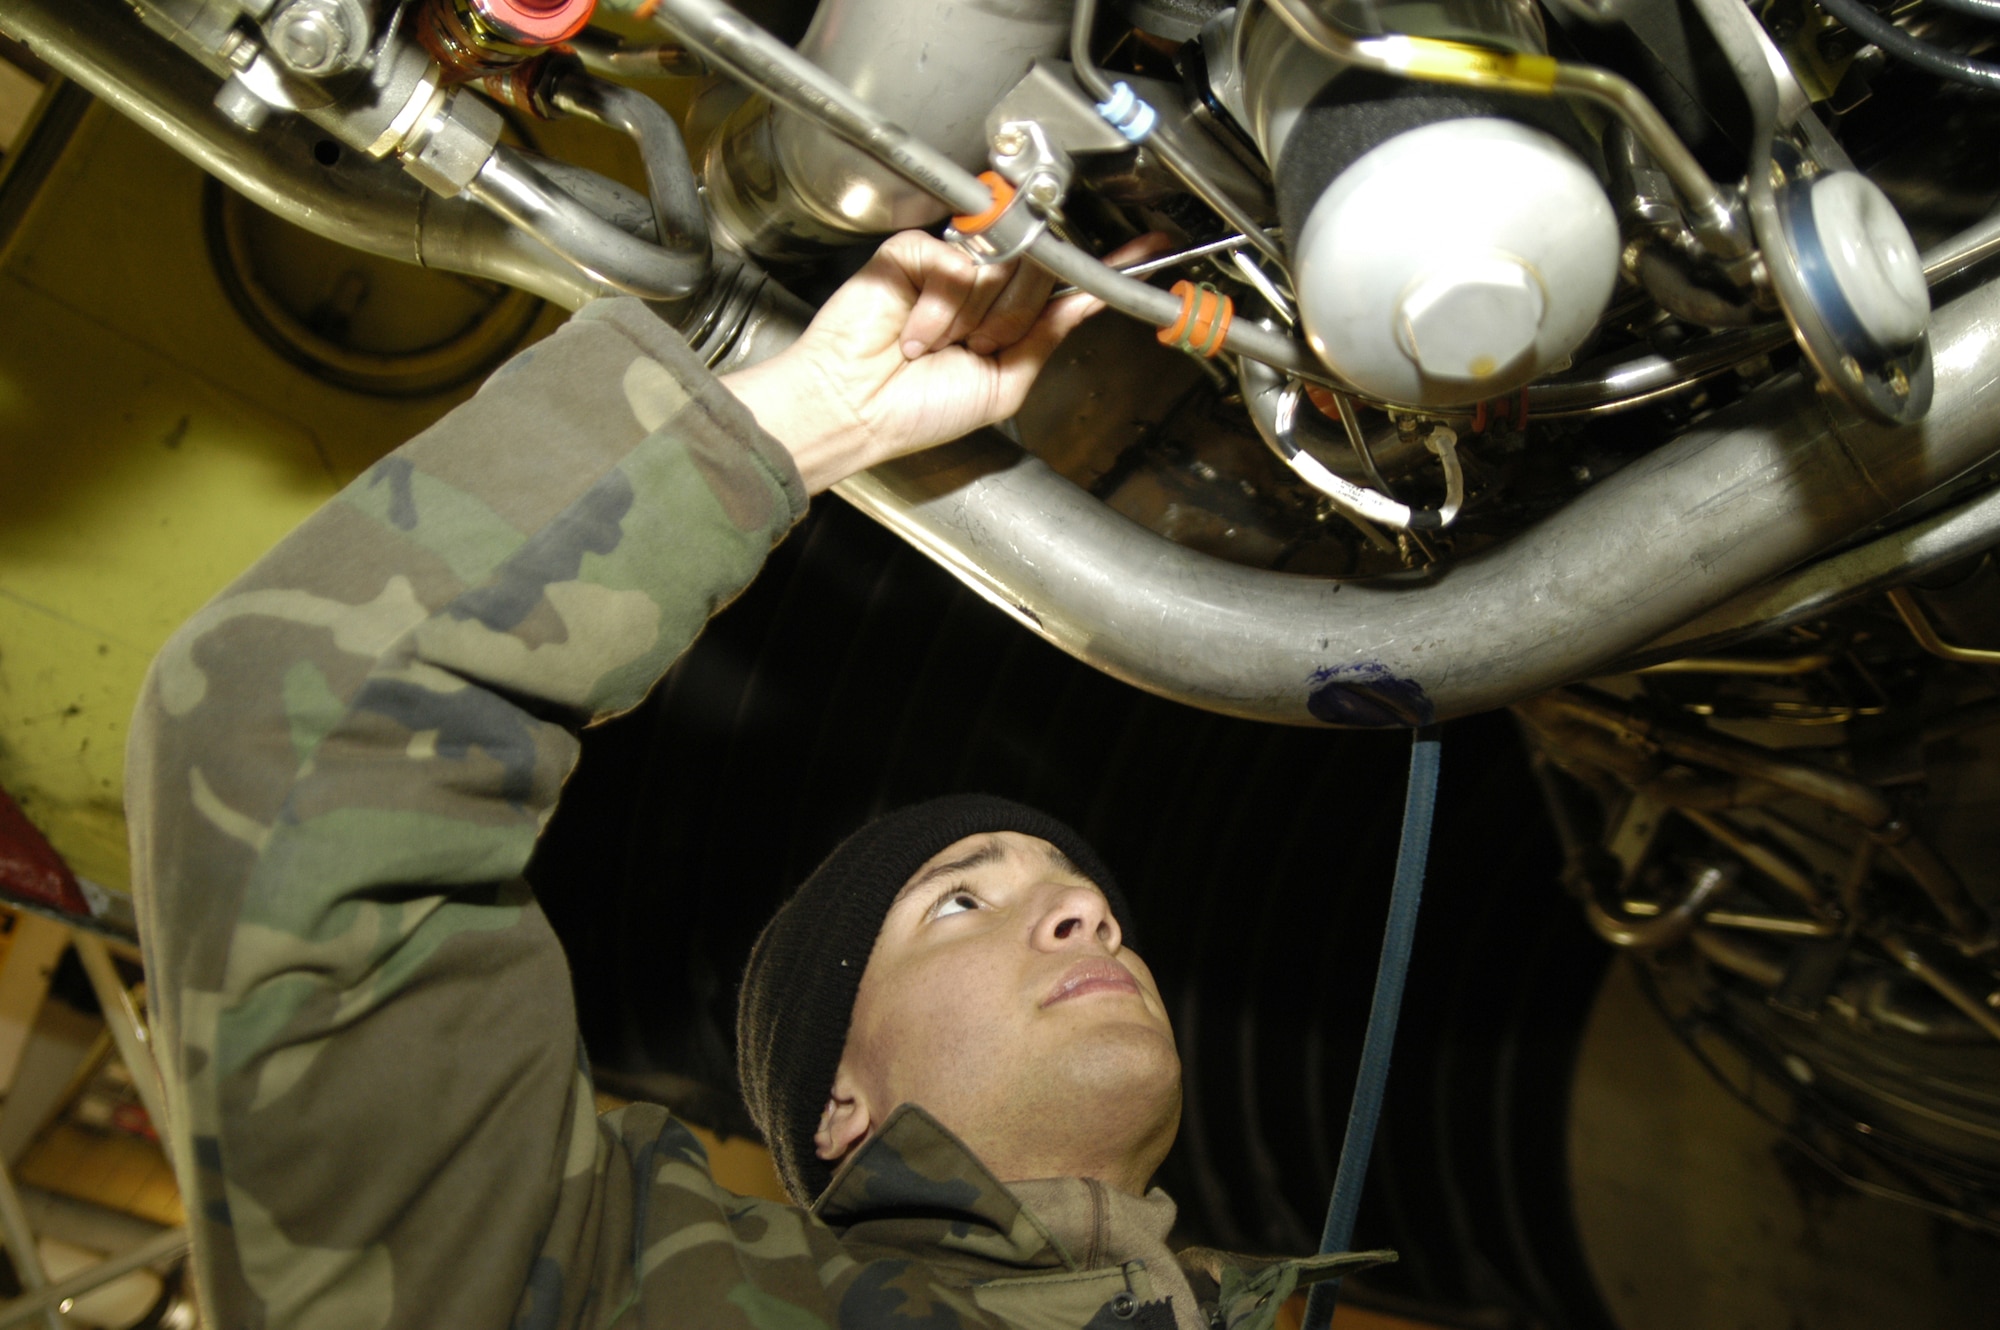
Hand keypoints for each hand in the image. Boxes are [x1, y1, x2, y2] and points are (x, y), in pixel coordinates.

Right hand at [722, 230, 1167, 493]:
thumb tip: (1088, 303)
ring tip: (934, 346)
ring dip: (971, 319)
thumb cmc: (916, 410)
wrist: (857, 409)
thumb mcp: (1004, 385)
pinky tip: (914, 331)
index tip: (1151, 246)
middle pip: (1037, 271)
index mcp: (1005, 319)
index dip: (1104, 266)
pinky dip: (938, 304)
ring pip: (998, 265)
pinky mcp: (913, 252)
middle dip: (1011, 317)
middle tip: (971, 349)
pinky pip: (954, 257)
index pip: (1062, 283)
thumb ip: (1047, 338)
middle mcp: (983, 287)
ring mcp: (949, 265)